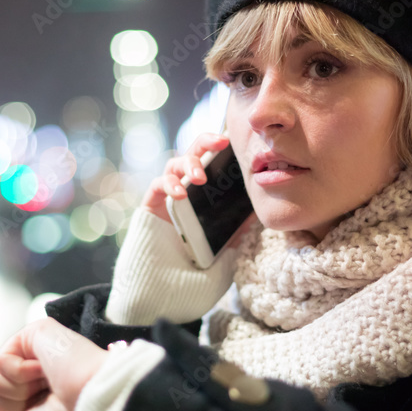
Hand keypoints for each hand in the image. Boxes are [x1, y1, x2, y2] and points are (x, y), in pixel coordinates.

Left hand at [0, 317, 108, 410]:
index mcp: (29, 401)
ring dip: (13, 389)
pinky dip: (20, 372)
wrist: (89, 399)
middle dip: (6, 404)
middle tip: (41, 399)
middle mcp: (27, 376)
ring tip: (45, 384)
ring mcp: (29, 354)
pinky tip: (45, 369)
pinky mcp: (32, 334)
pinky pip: (0, 359)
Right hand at [140, 132, 257, 249]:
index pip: (210, 154)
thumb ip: (238, 220)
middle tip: (220, 144)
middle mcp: (184, 180)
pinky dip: (169, 186)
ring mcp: (167, 188)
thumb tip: (259, 208)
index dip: (218, 142)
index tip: (232, 138)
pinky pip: (158, 184)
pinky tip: (180, 194)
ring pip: (175, 164)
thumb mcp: (225, 233)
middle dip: (206, 143)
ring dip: (189, 165)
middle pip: (193, 150)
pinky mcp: (152, 199)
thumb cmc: (198, 248)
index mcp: (203, 182)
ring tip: (200, 178)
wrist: (171, 272)